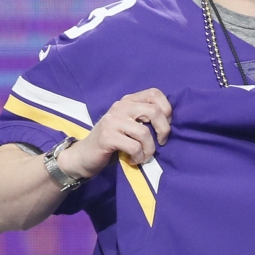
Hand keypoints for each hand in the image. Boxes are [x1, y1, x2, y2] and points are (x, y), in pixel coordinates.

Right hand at [57, 88, 171, 177]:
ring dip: (149, 149)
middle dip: (164, 130)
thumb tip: (171, 121)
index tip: (166, 126)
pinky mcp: (107, 136)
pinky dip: (139, 157)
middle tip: (161, 143)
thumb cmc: (113, 142)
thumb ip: (145, 118)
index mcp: (128, 101)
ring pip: (144, 132)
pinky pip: (134, 146)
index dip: (167, 109)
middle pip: (154, 111)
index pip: (155, 93)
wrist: (83, 156)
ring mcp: (112, 121)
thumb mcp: (130, 125)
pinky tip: (134, 160)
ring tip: (144, 156)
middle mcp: (120, 107)